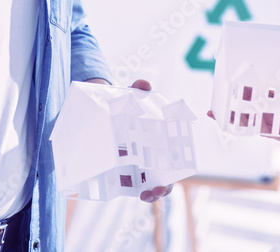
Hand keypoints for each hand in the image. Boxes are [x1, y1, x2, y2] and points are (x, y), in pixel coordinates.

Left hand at [128, 79, 174, 202]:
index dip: (176, 171)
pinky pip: (128, 185)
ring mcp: (136, 166)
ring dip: (150, 194)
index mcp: (159, 143)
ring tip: (145, 195)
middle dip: (163, 189)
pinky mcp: (121, 170)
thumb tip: (144, 85)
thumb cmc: (125, 105)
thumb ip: (138, 90)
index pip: (173, 162)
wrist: (104, 109)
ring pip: (148, 186)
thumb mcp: (132, 96)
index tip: (173, 176)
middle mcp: (150, 158)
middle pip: (163, 180)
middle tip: (156, 190)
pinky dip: (130, 190)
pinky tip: (125, 192)